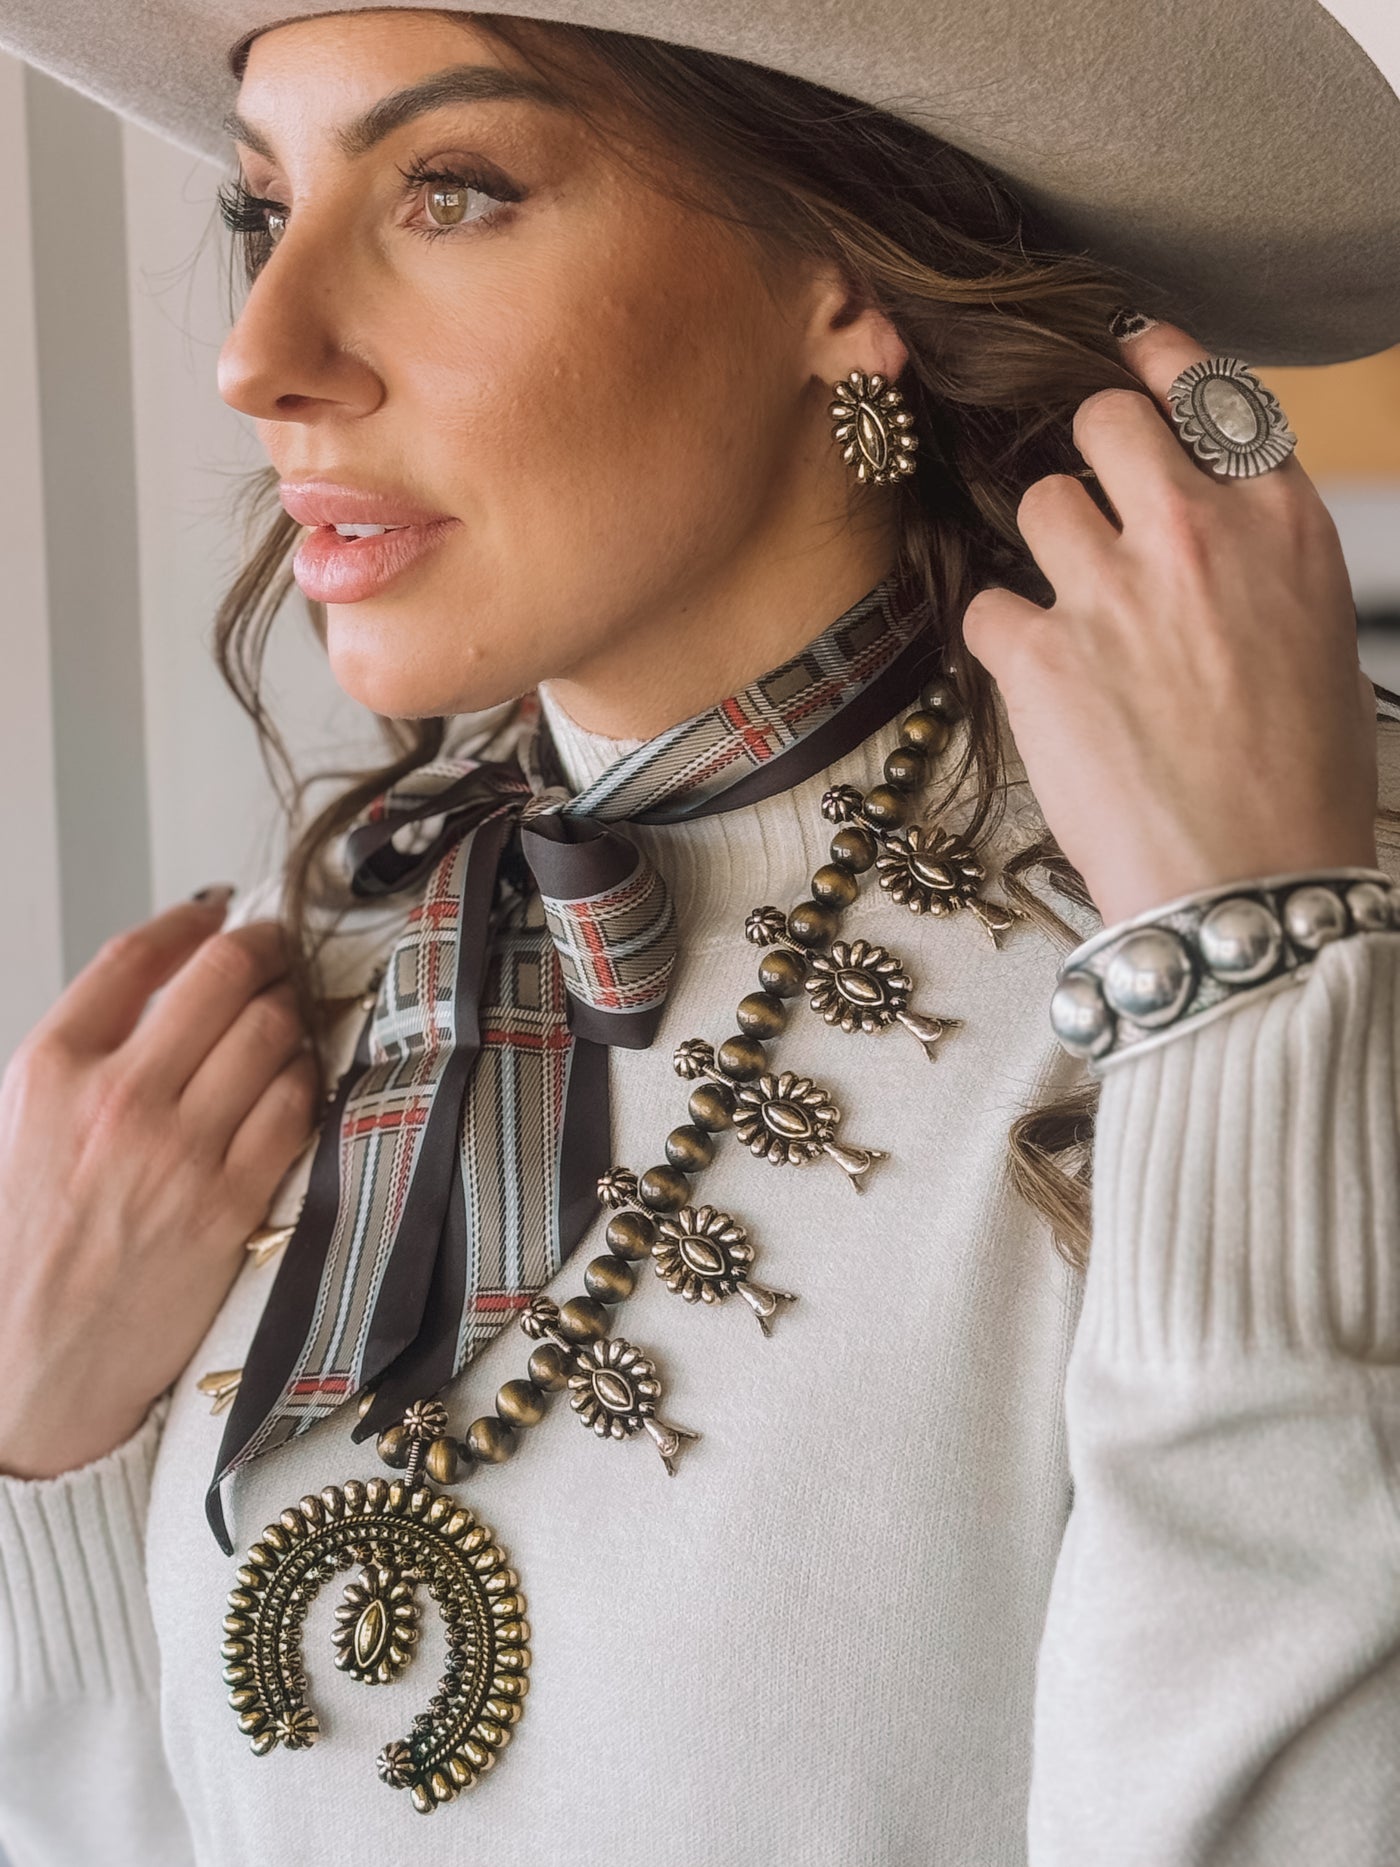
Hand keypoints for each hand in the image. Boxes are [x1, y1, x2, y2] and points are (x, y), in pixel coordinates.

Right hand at [0, 895, 318, 1478]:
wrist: (29, 1366)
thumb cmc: (24, 1248)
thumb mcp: (20, 1125)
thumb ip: (85, 1054)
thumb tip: (163, 992)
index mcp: (50, 1070)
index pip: (134, 957)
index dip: (190, 919)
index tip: (218, 909)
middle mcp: (117, 1099)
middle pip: (221, 976)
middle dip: (264, 946)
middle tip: (277, 947)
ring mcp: (179, 1151)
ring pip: (273, 1031)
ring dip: (292, 1008)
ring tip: (291, 1012)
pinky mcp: (231, 1202)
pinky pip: (296, 1105)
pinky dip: (306, 1077)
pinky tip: (298, 1078)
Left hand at [962, 320, 1377, 925]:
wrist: (1248, 886)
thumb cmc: (1296, 784)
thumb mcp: (1318, 640)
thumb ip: (1258, 560)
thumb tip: (1209, 532)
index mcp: (1282, 524)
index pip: (1207, 391)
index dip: (1153, 362)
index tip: (1125, 352)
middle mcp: (1195, 535)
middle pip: (1102, 420)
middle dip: (1086, 451)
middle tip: (1087, 505)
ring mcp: (1112, 589)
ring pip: (1039, 504)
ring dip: (1044, 552)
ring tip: (1073, 621)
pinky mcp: (1041, 654)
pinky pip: (987, 603)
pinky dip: (1003, 639)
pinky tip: (1039, 682)